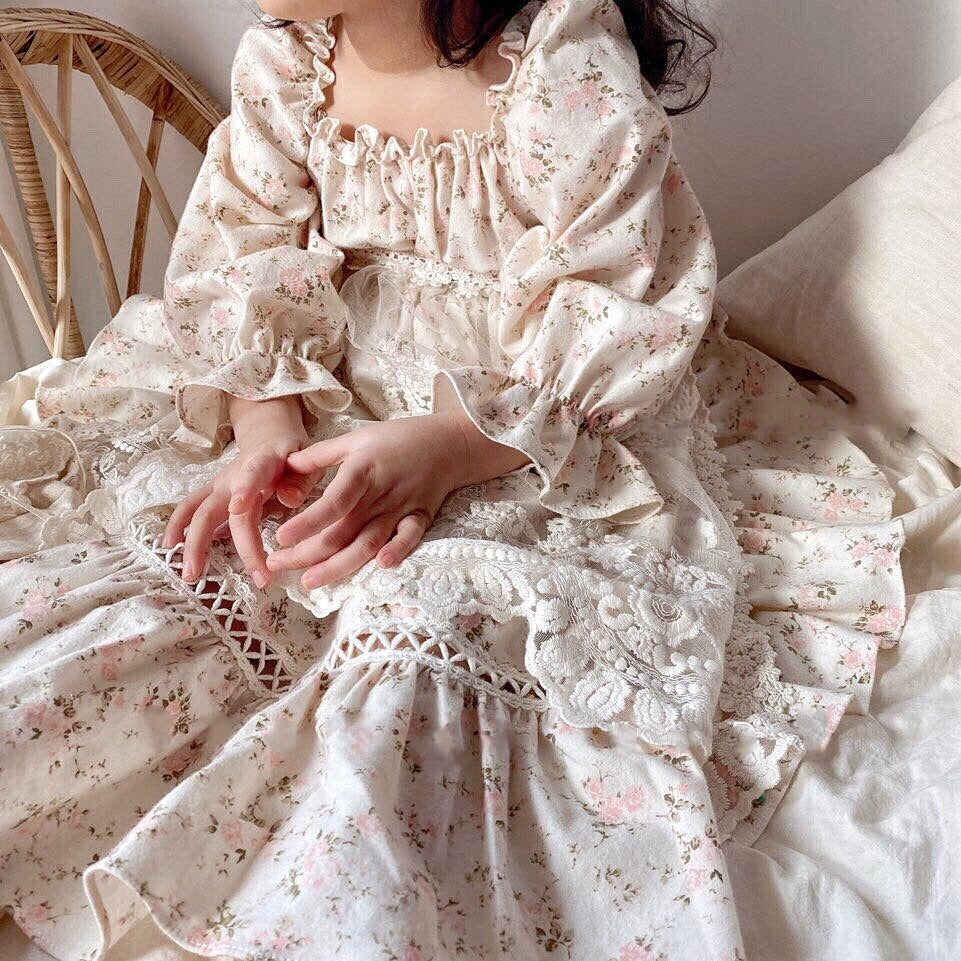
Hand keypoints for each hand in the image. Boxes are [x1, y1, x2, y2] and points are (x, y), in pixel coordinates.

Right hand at [163, 395, 313, 587]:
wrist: (270, 436)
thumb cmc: (294, 454)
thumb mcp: (309, 461)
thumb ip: (301, 480)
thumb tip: (289, 499)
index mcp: (263, 464)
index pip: (252, 476)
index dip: (244, 490)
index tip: (237, 507)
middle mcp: (234, 476)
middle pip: (218, 508)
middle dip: (220, 541)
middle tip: (237, 576)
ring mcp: (220, 485)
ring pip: (198, 511)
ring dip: (191, 542)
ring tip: (190, 574)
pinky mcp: (213, 493)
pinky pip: (190, 509)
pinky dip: (178, 527)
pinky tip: (170, 549)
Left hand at [266, 410, 530, 589]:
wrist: (449, 442)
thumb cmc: (398, 438)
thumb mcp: (357, 437)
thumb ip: (322, 453)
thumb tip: (288, 463)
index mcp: (362, 470)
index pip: (332, 502)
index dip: (307, 522)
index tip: (280, 537)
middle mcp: (381, 493)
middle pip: (342, 530)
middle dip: (308, 552)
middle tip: (278, 565)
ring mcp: (402, 508)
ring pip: (369, 542)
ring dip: (340, 565)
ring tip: (312, 581)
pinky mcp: (420, 517)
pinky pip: (410, 537)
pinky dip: (399, 550)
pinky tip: (382, 567)